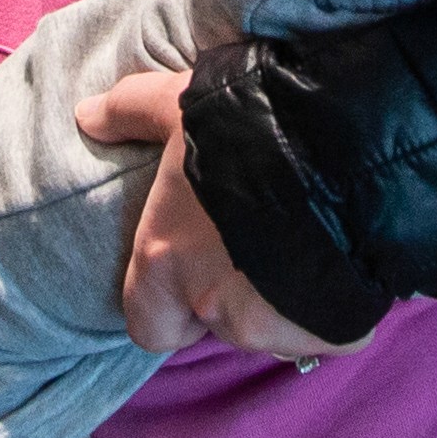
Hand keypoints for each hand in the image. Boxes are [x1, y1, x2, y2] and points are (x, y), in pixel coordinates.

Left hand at [73, 70, 358, 363]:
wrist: (350, 144)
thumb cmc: (251, 121)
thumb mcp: (180, 103)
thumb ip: (129, 111)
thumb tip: (86, 117)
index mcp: (165, 261)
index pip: (147, 326)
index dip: (166, 303)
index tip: (190, 267)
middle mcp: (215, 306)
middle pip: (215, 320)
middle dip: (231, 293)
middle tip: (256, 240)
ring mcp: (277, 327)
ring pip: (271, 326)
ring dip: (280, 297)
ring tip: (303, 237)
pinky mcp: (336, 334)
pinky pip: (327, 329)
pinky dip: (330, 304)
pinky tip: (341, 256)